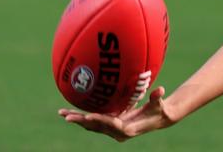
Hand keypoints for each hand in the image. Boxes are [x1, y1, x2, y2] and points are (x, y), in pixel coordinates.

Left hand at [58, 86, 175, 141]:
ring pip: (91, 125)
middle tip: (66, 116)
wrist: (158, 119)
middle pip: (96, 126)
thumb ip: (157, 98)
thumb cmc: (159, 110)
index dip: (100, 120)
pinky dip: (82, 117)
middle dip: (81, 121)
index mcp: (127, 129)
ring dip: (77, 118)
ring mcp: (112, 129)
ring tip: (62, 113)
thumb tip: (161, 89)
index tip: (88, 116)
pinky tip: (71, 112)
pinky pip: (93, 121)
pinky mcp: (110, 124)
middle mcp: (117, 132)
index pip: (111, 124)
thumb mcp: (159, 105)